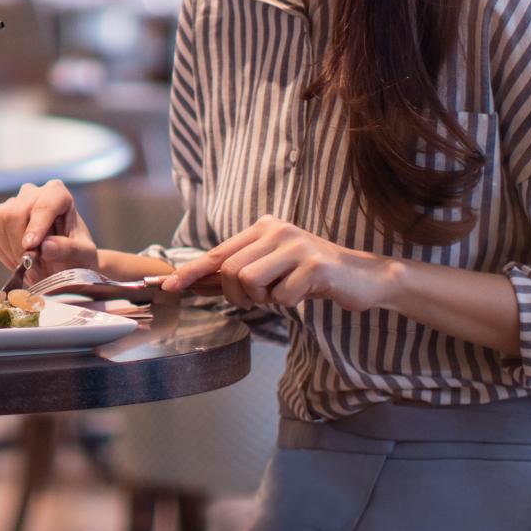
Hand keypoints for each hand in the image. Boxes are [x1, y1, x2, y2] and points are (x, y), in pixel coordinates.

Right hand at [0, 179, 95, 278]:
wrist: (68, 263)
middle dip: (20, 245)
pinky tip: (21, 264)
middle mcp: (32, 193)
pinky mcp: (0, 221)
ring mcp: (13, 204)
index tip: (31, 247)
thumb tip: (46, 246)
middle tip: (33, 268)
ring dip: (11, 250)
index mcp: (57, 193)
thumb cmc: (80, 255)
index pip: (43, 205)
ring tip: (30, 267)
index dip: (35, 226)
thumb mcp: (85, 255)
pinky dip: (5, 256)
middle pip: (15, 213)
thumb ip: (69, 250)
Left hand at [165, 215, 390, 313]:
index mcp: (263, 227)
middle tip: (261, 298)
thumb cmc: (311, 276)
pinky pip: (281, 296)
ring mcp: (296, 245)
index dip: (191, 272)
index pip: (217, 253)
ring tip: (285, 290)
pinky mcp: (315, 265)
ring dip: (263, 298)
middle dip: (238, 295)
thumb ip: (238, 273)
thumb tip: (193, 283)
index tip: (168, 288)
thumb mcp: (272, 269)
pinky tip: (306, 292)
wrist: (363, 277)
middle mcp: (277, 230)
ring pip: (249, 281)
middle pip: (230, 271)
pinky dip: (289, 303)